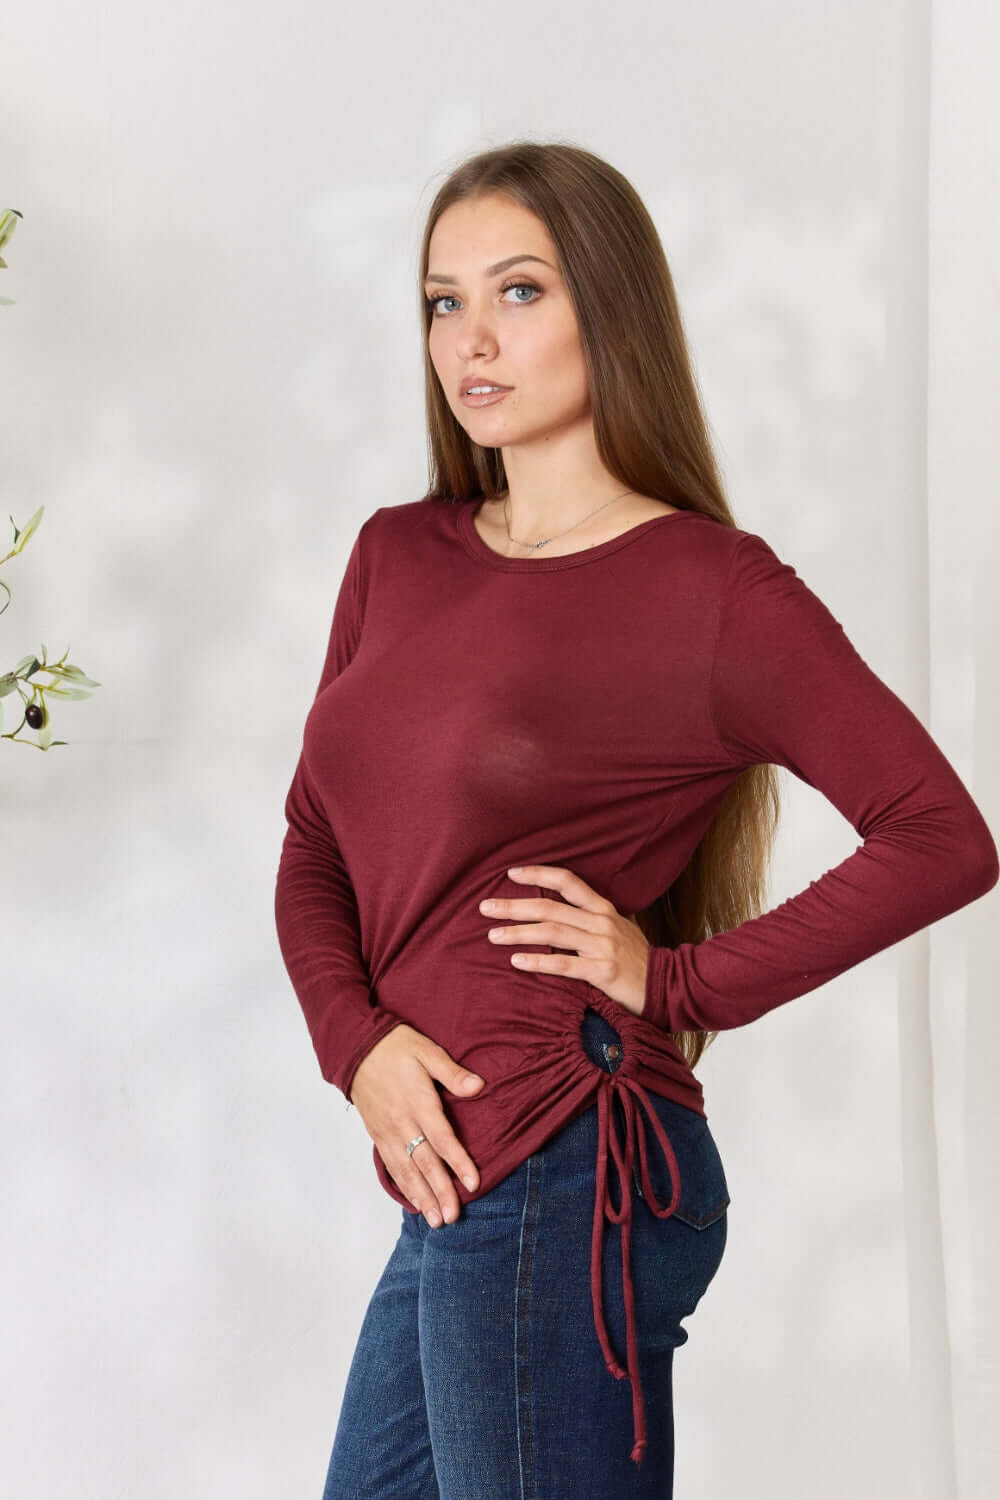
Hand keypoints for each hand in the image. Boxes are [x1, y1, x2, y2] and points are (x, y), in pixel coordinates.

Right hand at [348, 1023, 485, 1226]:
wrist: (356, 1047)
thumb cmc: (395, 1047)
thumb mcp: (427, 1050)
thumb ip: (452, 1072)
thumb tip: (478, 1086)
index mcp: (418, 1102)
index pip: (441, 1138)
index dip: (458, 1162)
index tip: (473, 1184)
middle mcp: (402, 1122)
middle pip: (424, 1162)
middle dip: (440, 1191)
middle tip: (453, 1217)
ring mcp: (387, 1131)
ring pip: (406, 1170)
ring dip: (422, 1196)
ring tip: (436, 1220)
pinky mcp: (377, 1135)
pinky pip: (392, 1165)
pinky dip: (403, 1186)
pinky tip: (415, 1201)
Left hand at [479, 865, 650, 1017]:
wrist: (667, 984)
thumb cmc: (636, 958)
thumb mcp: (617, 928)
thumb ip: (589, 918)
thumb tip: (554, 912)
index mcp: (603, 908)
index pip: (568, 881)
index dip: (539, 874)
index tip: (510, 874)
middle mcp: (601, 922)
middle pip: (550, 908)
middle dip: (514, 906)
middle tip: (485, 907)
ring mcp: (602, 946)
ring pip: (552, 933)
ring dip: (518, 932)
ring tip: (492, 935)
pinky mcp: (602, 972)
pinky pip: (563, 964)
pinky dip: (538, 962)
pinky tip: (516, 960)